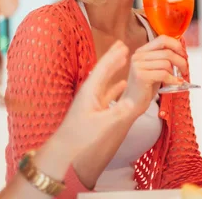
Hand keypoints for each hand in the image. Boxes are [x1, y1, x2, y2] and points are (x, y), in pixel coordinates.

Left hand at [55, 40, 134, 157]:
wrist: (62, 157)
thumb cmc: (80, 140)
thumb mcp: (103, 125)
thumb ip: (122, 111)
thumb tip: (139, 99)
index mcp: (90, 92)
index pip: (103, 69)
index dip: (113, 56)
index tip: (123, 45)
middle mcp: (90, 94)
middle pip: (104, 72)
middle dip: (114, 60)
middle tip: (124, 48)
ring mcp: (90, 104)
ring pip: (105, 83)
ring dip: (115, 73)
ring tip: (125, 63)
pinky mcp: (92, 114)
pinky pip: (107, 96)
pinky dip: (116, 89)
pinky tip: (122, 87)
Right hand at [121, 35, 187, 116]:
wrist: (131, 104)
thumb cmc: (145, 87)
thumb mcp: (154, 69)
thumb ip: (163, 59)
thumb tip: (182, 53)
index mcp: (141, 51)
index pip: (162, 39)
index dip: (176, 45)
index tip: (183, 54)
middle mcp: (138, 56)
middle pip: (167, 52)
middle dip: (181, 60)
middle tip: (185, 69)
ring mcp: (138, 65)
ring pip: (166, 63)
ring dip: (176, 72)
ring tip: (177, 79)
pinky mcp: (141, 76)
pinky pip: (164, 74)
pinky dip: (173, 79)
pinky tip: (176, 83)